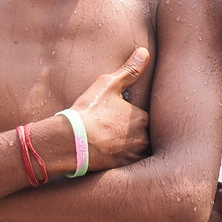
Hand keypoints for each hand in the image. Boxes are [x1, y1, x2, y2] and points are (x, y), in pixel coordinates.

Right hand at [68, 47, 150, 170]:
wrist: (70, 141)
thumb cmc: (89, 111)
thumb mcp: (108, 85)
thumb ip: (129, 70)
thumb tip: (144, 51)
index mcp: (143, 118)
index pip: (151, 118)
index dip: (141, 117)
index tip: (131, 117)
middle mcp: (144, 139)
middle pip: (150, 136)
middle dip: (142, 134)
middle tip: (126, 132)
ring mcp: (134, 156)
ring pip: (143, 152)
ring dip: (137, 149)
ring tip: (123, 145)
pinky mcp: (123, 169)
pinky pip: (133, 167)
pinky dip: (129, 163)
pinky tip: (117, 158)